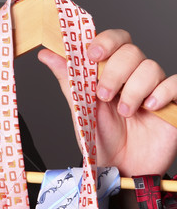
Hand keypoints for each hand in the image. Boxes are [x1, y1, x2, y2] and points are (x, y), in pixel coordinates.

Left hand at [39, 29, 176, 177]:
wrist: (119, 168)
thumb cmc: (100, 136)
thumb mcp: (80, 106)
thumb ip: (67, 78)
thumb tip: (45, 53)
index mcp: (110, 70)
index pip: (115, 39)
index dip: (105, 41)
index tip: (92, 54)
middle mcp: (133, 75)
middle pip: (131, 51)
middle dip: (114, 72)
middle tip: (103, 95)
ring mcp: (154, 87)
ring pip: (151, 67)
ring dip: (134, 89)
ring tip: (124, 112)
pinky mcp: (173, 103)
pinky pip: (175, 83)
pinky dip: (161, 92)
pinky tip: (149, 108)